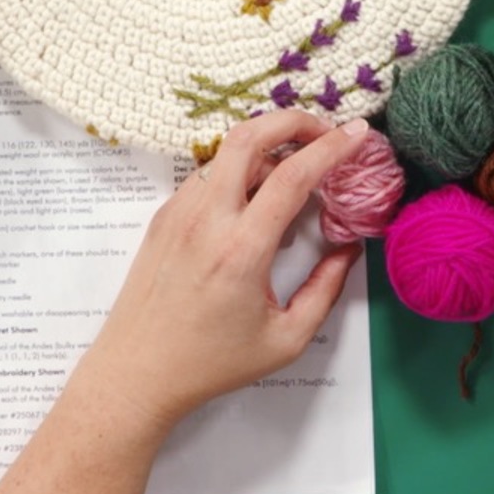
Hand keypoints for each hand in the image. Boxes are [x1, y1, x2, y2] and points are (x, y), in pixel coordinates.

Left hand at [70, 111, 368, 436]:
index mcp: (241, 250)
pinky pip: (208, 175)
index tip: (357, 134)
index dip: (331, 147)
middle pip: (250, 135)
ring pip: (227, 152)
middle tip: (324, 131)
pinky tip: (256, 199)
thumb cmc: (211, 363)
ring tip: (295, 171)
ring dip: (267, 147)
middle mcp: (206, 221)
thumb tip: (348, 249)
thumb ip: (325, 290)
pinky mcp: (164, 217)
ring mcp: (179, 213)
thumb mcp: (285, 339)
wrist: (137, 373)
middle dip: (293, 120)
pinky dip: (239, 170)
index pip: (292, 175)